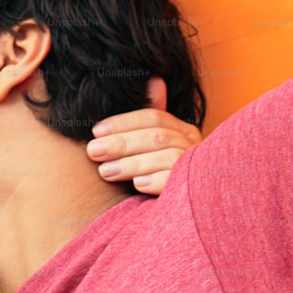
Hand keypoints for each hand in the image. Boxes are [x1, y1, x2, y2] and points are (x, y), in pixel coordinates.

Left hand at [85, 78, 202, 194]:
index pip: (153, 118)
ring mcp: (199, 167)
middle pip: (156, 137)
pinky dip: (158, 181)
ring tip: (105, 172)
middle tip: (92, 151)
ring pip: (167, 157)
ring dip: (132, 164)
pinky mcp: (199, 190)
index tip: (96, 131)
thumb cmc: (160, 174)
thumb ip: (146, 122)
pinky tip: (138, 185)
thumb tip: (153, 80)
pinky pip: (180, 182)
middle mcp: (193, 145)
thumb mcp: (151, 147)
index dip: (123, 123)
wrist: (188, 213)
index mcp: (182, 131)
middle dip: (121, 143)